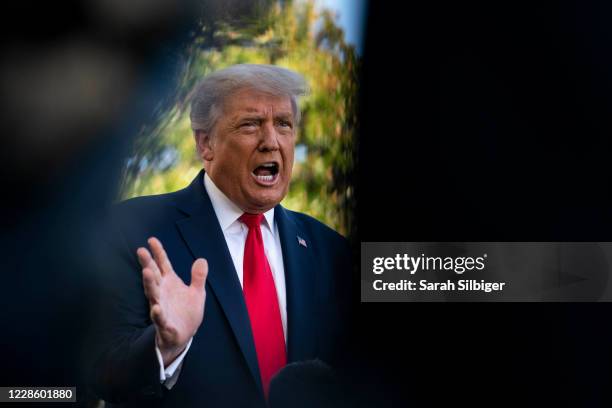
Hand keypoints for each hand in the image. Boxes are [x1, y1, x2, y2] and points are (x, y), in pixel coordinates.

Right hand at [137, 237, 207, 366]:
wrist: (184, 336)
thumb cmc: (187, 312)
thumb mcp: (197, 292)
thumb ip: (198, 277)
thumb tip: (202, 259)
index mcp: (170, 283)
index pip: (163, 265)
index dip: (158, 252)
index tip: (151, 239)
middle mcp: (162, 293)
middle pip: (153, 276)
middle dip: (147, 264)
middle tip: (140, 251)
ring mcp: (161, 307)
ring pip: (153, 294)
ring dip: (149, 284)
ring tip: (146, 273)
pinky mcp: (164, 323)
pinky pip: (159, 318)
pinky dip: (157, 314)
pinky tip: (156, 308)